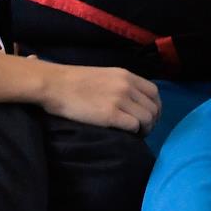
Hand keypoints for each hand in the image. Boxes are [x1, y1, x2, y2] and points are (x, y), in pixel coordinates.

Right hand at [39, 62, 160, 132]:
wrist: (55, 84)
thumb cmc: (74, 81)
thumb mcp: (104, 75)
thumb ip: (120, 84)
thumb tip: (132, 99)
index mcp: (126, 75)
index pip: (154, 92)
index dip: (155, 107)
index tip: (149, 116)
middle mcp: (127, 86)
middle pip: (153, 107)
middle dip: (152, 121)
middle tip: (143, 129)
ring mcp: (119, 100)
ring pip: (147, 118)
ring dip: (145, 129)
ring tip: (136, 134)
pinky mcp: (110, 115)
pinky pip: (134, 126)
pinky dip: (134, 132)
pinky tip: (126, 135)